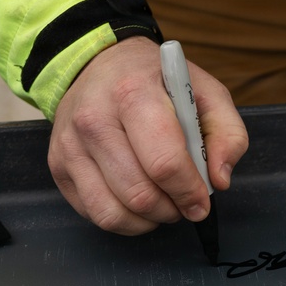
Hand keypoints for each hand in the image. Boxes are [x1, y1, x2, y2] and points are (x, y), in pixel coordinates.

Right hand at [49, 37, 248, 234]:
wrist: (100, 65)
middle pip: (139, 194)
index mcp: (133, 93)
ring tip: (164, 202)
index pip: (163, 162)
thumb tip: (220, 180)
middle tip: (184, 201)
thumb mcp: (207, 93)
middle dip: (171, 208)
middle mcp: (94, 120)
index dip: (189, 192)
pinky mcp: (58, 166)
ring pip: (114, 213)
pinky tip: (138, 200)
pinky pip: (94, 215)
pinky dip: (124, 220)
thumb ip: (228, 134)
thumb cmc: (158, 82)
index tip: (201, 201)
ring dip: (148, 219)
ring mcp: (70, 145)